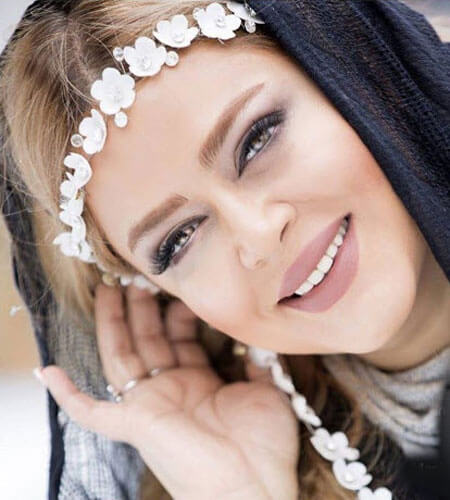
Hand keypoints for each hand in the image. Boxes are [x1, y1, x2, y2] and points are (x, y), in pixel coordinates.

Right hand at [38, 283, 299, 499]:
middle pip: (147, 338)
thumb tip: (251, 340)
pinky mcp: (134, 423)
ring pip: (121, 355)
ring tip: (107, 287)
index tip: (180, 285)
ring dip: (112, 323)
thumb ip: (256, 363)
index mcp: (199, 381)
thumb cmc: (263, 445)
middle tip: (140, 274)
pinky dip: (68, 395)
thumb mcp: (265, 391)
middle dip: (141, 306)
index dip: (177, 311)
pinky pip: (91, 412)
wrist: (254, 486)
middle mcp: (171, 388)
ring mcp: (150, 405)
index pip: (179, 337)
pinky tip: (48, 371)